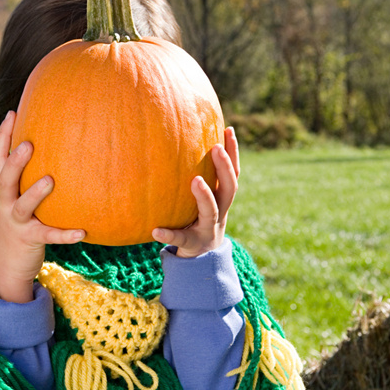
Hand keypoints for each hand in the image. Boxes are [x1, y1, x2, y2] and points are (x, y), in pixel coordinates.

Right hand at [0, 111, 85, 302]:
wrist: (5, 266)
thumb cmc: (18, 223)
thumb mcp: (16, 199)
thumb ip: (26, 177)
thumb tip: (51, 149)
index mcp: (4, 190)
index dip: (3, 136)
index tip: (13, 113)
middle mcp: (6, 203)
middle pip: (5, 179)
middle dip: (15, 161)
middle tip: (28, 145)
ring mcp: (16, 222)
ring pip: (23, 206)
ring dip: (35, 193)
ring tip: (50, 180)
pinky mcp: (30, 240)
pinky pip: (49, 236)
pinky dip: (65, 234)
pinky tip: (83, 232)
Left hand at [152, 127, 239, 258]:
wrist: (203, 260)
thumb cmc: (199, 220)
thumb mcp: (205, 200)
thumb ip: (200, 176)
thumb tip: (182, 138)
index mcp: (222, 200)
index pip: (233, 174)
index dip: (234, 153)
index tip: (229, 130)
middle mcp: (219, 213)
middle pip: (229, 189)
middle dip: (225, 168)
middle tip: (216, 148)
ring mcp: (207, 229)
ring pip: (211, 212)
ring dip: (204, 196)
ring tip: (195, 180)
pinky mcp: (191, 245)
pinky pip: (180, 240)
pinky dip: (169, 235)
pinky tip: (155, 231)